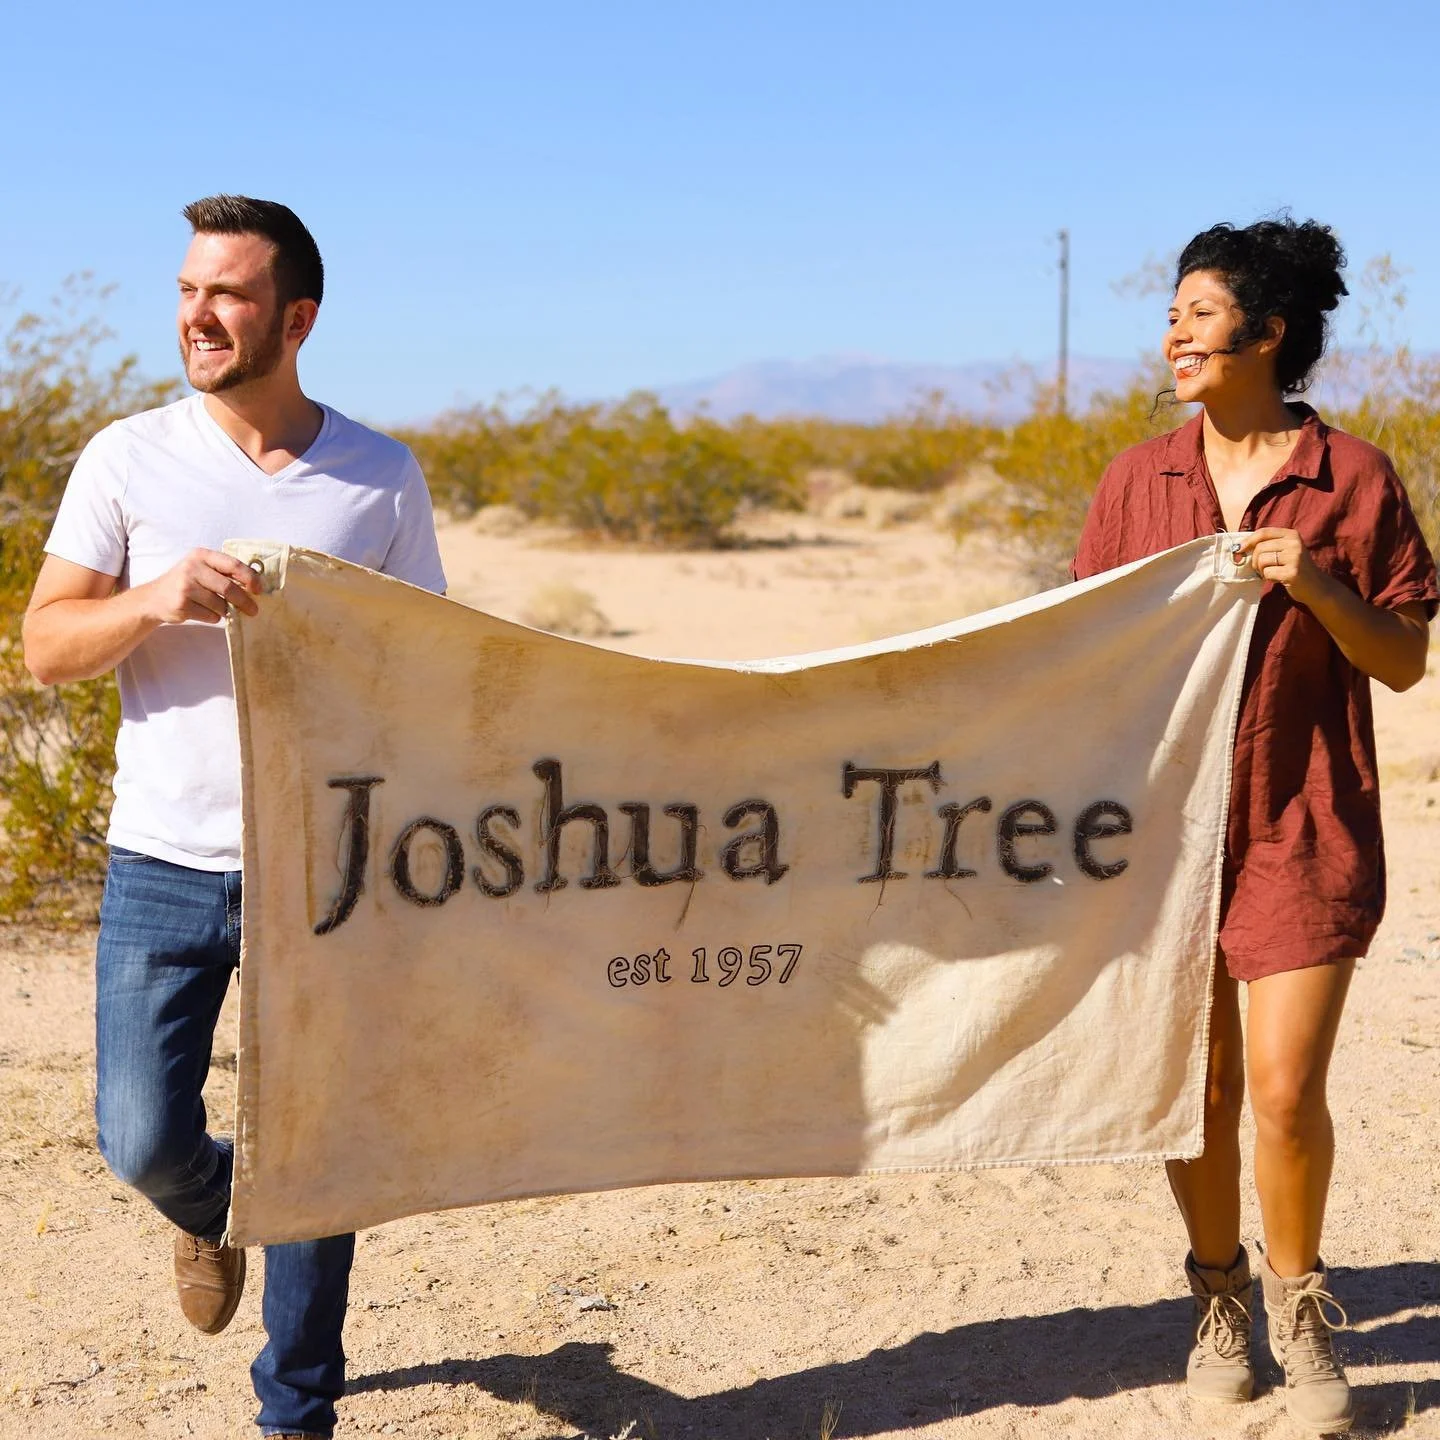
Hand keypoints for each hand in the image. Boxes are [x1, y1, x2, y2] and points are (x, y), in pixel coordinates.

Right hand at [142, 549, 261, 624]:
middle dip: (245, 602)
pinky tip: (203, 612)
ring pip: (220, 605)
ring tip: (217, 608)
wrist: (154, 598)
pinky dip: (214, 617)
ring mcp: (185, 587)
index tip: (259, 590)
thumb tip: (256, 586)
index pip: (233, 564)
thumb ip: (224, 572)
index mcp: (201, 555)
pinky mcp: (181, 605)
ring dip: (225, 611)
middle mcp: (192, 568)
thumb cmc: (186, 582)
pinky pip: (211, 616)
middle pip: (229, 588)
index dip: (250, 578)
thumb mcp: (201, 568)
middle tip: (253, 610)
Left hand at [1235, 528, 1322, 603]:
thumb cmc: (1294, 568)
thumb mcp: (1284, 551)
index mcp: (1291, 535)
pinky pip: (1268, 573)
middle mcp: (1294, 543)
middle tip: (1262, 569)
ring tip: (1273, 573)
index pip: (1263, 532)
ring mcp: (1294, 557)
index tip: (1239, 550)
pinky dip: (1268, 578)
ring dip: (1262, 570)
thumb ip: (1267, 545)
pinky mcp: (1292, 572)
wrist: (1316, 587)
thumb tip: (1238, 548)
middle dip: (1255, 561)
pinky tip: (1279, 579)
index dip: (1248, 541)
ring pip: (1262, 560)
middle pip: (1260, 548)